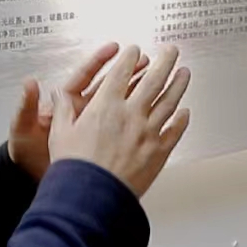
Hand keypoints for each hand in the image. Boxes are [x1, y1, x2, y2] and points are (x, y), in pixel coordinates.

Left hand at [8, 42, 142, 180]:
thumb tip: (29, 84)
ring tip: (156, 78)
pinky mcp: (104, 143)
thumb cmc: (27, 153)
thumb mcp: (24, 128)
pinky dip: (139, 119)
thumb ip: (28, 106)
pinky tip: (155, 114)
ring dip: (137, 91)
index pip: (84, 76)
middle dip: (127, 72)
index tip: (115, 48)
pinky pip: (124, 127)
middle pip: (108, 87)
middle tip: (145, 59)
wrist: (32, 179)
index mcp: (65, 104)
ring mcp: (94, 127)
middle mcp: (82, 112)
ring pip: (120, 104)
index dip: (100, 61)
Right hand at [47, 45, 191, 196]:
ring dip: (179, 84)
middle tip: (172, 50)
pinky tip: (186, 113)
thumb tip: (60, 94)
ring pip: (169, 102)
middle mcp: (130, 114)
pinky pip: (174, 131)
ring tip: (185, 72)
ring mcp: (147, 132)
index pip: (122, 72)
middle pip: (153, 80)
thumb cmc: (74, 167)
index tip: (136, 50)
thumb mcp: (59, 132)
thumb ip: (63, 109)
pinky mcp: (158, 152)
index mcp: (106, 105)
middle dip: (165, 61)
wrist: (91, 197)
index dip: (130, 57)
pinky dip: (182, 120)